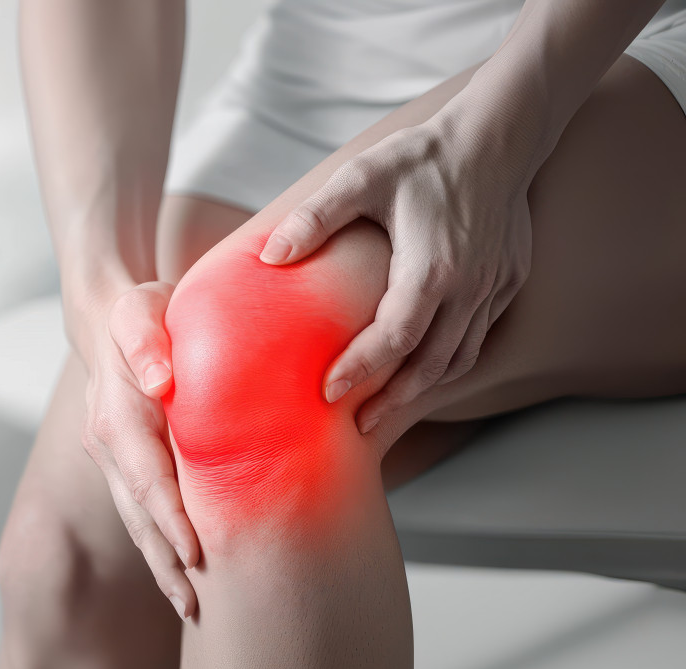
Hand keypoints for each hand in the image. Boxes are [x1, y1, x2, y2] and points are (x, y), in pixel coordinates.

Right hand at [79, 281, 200, 619]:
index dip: (169, 517)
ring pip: (137, 520)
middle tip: (195, 605)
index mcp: (116, 413)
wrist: (110, 318)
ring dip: (161, 564)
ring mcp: (112, 459)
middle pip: (138, 513)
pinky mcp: (124, 465)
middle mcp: (107, 444)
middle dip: (165, 561)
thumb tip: (160, 378)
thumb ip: (147, 339)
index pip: (146, 475)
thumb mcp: (142, 310)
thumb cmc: (140, 311)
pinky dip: (159, 545)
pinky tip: (181, 574)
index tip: (194, 552)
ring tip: (190, 606)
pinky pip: (140, 511)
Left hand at [259, 109, 533, 432]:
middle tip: (357, 425)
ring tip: (386, 410)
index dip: (361, 369)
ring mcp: (495, 288)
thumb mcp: (362, 176)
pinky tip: (424, 371)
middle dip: (393, 401)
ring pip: (460, 358)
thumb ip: (315, 217)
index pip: (395, 337)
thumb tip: (269, 254)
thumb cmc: (425, 155)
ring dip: (423, 389)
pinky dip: (450, 363)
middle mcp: (470, 287)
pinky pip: (478, 337)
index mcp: (432, 268)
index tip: (328, 393)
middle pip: (431, 365)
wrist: (501, 133)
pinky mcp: (509, 281)